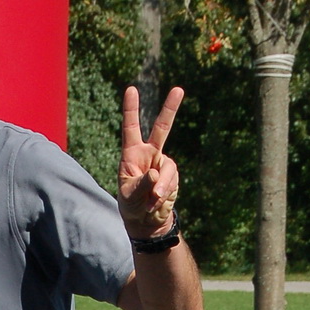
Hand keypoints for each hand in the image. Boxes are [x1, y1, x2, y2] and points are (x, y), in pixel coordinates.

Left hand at [118, 84, 183, 237]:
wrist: (146, 219)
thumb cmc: (131, 205)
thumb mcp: (130, 196)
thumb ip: (141, 185)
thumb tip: (155, 173)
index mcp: (132, 154)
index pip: (131, 128)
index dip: (131, 109)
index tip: (131, 89)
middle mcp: (149, 154)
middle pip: (162, 128)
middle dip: (170, 109)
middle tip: (179, 89)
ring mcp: (163, 164)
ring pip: (168, 169)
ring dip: (160, 188)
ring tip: (151, 201)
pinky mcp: (172, 175)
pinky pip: (171, 181)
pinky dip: (164, 194)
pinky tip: (156, 203)